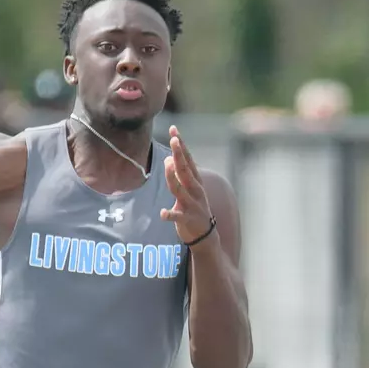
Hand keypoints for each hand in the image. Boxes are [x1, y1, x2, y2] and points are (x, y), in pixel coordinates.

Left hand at [160, 125, 214, 245]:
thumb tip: (169, 157)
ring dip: (173, 177)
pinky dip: (170, 214)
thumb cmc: (194, 209)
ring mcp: (193, 205)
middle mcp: (196, 191)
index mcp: (195, 182)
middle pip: (186, 171)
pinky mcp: (188, 219)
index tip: (174, 131)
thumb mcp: (189, 189)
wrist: (206, 236)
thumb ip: (179, 174)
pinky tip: (162, 213)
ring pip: (181, 189)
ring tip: (167, 164)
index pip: (188, 160)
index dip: (182, 146)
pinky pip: (178, 216)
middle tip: (174, 140)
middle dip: (180, 155)